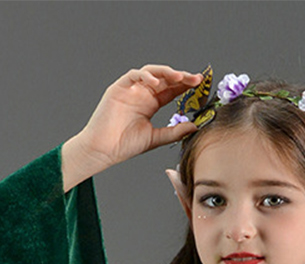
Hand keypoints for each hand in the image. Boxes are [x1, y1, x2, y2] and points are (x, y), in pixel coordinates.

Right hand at [68, 66, 203, 177]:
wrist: (103, 150)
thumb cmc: (125, 145)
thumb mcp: (156, 138)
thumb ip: (174, 132)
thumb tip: (195, 126)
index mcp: (151, 103)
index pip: (171, 90)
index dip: (185, 86)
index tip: (200, 86)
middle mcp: (142, 93)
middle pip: (164, 78)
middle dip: (181, 77)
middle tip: (196, 79)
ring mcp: (131, 89)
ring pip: (151, 72)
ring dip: (166, 72)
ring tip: (179, 78)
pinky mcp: (119, 88)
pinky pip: (134, 75)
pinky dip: (145, 76)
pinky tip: (156, 83)